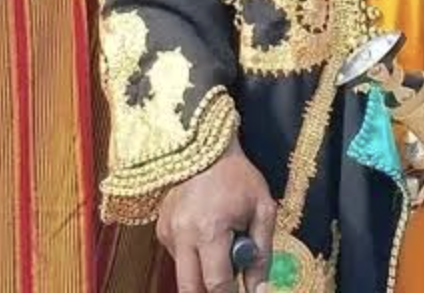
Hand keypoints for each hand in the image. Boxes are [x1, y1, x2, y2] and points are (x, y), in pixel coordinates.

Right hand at [156, 141, 275, 292]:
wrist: (203, 145)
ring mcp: (167, 232)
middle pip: (189, 290)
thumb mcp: (262, 210)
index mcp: (209, 230)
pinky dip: (194, 258)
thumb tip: (259, 289)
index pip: (216, 284)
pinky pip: (178, 257)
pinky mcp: (161, 228)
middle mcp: (182, 235)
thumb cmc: (237, 176)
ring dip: (202, 275)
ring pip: (183, 275)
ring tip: (223, 248)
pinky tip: (208, 236)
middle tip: (229, 287)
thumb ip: (261, 254)